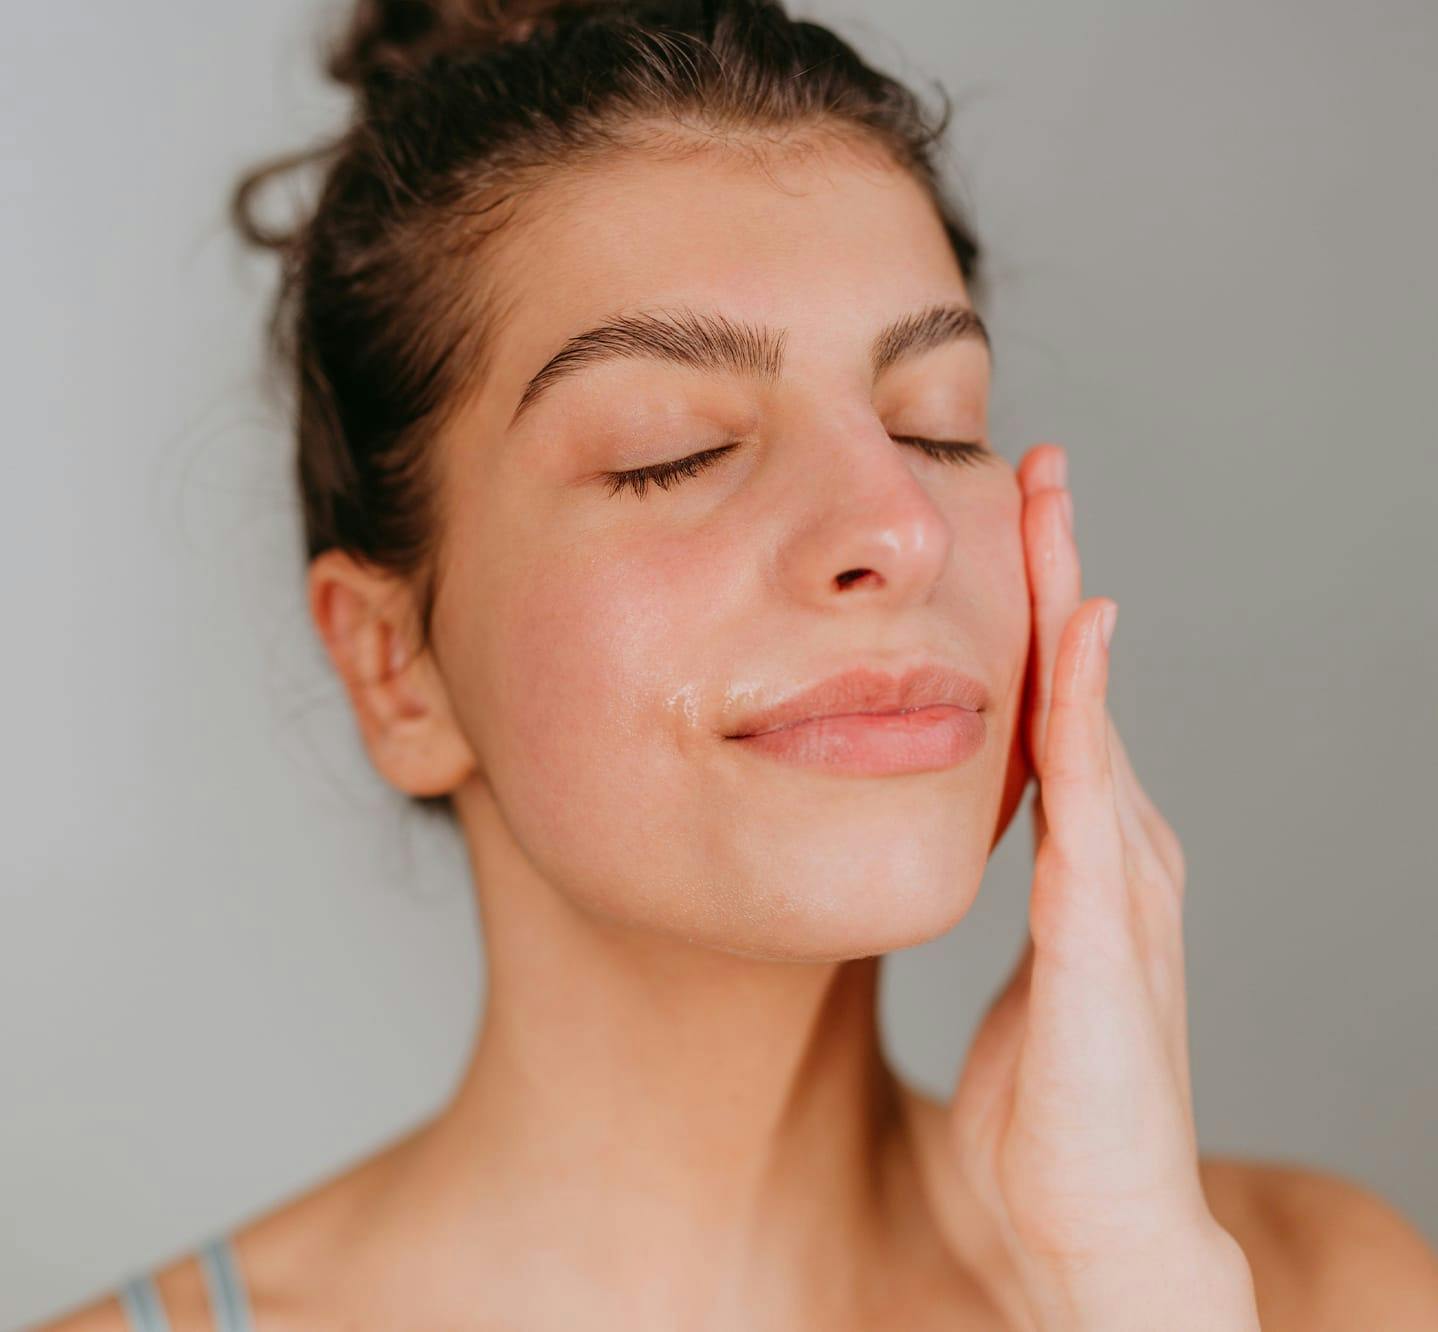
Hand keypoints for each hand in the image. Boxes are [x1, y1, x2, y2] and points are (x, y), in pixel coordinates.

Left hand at [944, 444, 1259, 1329]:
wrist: (1091, 1229)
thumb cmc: (1049, 1112)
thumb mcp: (1026, 974)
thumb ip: (1019, 902)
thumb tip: (985, 839)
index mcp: (1090, 860)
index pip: (1056, 712)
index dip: (1036, 616)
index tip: (1011, 523)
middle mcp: (1117, 852)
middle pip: (1078, 687)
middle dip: (1056, 573)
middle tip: (1035, 469)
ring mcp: (1121, 885)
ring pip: (1087, 716)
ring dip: (1066, 608)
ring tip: (1048, 505)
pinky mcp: (1104, 933)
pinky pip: (1087, 800)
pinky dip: (1081, 714)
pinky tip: (1070, 643)